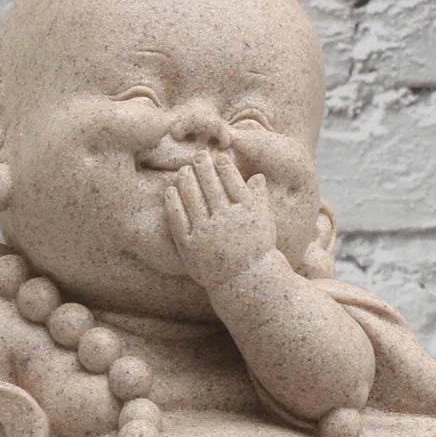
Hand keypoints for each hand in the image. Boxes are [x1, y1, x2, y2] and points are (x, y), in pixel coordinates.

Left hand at [163, 150, 276, 288]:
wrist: (245, 281)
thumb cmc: (256, 249)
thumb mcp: (264, 223)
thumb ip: (260, 198)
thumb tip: (257, 176)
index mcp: (246, 212)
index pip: (232, 180)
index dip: (223, 165)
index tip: (217, 156)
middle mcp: (226, 221)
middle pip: (210, 185)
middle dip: (203, 166)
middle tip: (197, 155)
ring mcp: (206, 234)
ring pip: (192, 198)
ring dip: (186, 180)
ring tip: (183, 170)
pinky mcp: (189, 247)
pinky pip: (178, 219)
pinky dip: (173, 202)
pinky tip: (170, 191)